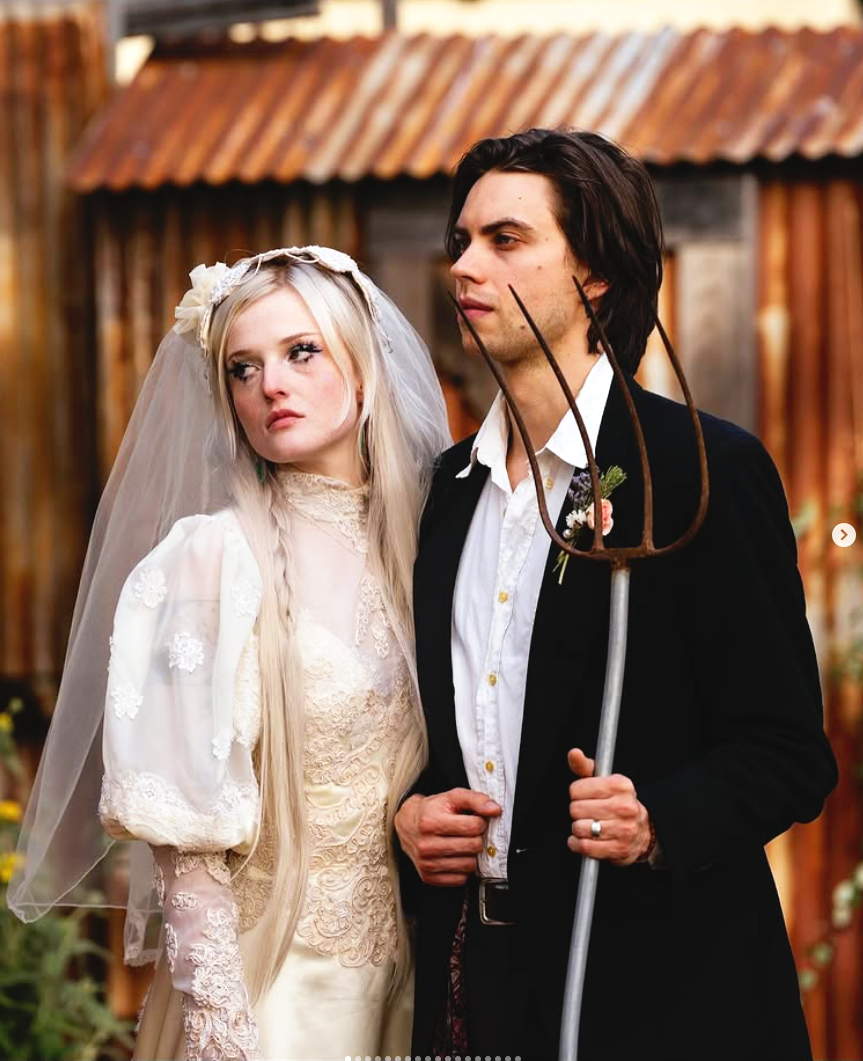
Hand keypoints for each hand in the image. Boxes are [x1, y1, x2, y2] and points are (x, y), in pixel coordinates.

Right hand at [395, 789, 500, 885]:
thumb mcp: (452, 797)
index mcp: (431, 822)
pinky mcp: (428, 877)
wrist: (406, 824)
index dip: (479, 822)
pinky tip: (456, 856)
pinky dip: (463, 869)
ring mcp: (427, 863)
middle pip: (473, 846)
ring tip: (461, 843)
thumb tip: (495, 810)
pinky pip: (461, 879)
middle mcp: (427, 845)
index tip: (473, 820)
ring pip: (469, 865)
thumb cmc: (432, 810)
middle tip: (468, 832)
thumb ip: (476, 799)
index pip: (474, 826)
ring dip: (471, 854)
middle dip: (476, 837)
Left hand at [566, 748, 651, 864]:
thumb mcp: (604, 781)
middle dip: (577, 811)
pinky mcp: (618, 848)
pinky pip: (584, 846)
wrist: (642, 831)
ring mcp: (623, 829)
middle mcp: (624, 806)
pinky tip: (582, 839)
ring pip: (579, 828)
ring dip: (577, 829)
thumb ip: (585, 767)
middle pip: (576, 809)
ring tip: (587, 825)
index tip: (584, 796)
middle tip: (587, 812)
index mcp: (620, 785)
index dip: (576, 793)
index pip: (577, 789)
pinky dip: (577, 844)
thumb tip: (573, 753)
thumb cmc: (617, 802)